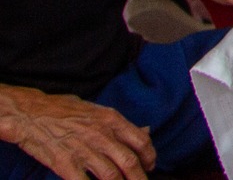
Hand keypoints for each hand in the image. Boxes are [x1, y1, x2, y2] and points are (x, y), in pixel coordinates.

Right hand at [0, 85, 154, 179]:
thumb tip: (144, 131)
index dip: (149, 157)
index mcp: (112, 120)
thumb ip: (120, 124)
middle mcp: (101, 135)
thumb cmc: (64, 110)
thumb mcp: (97, 110)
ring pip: (111, 175)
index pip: (141, 141)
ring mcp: (83, 150)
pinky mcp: (65, 164)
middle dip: (139, 177)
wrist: (32, 114)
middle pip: (130, 162)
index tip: (150, 165)